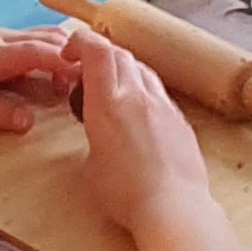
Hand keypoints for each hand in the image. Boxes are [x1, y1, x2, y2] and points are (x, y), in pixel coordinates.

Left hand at [0, 20, 85, 133]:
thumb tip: (28, 122)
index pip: (36, 51)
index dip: (63, 62)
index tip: (86, 78)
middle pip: (47, 38)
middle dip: (74, 54)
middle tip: (95, 79)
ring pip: (43, 34)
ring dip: (67, 50)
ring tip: (83, 75)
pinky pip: (35, 37)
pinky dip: (56, 47)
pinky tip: (62, 65)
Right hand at [76, 37, 209, 232]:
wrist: (174, 209)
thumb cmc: (127, 195)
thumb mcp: (91, 167)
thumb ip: (93, 139)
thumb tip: (101, 138)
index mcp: (108, 104)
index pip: (96, 51)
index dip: (81, 41)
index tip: (70, 51)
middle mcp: (138, 96)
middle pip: (120, 54)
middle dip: (100, 54)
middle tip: (87, 70)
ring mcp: (164, 106)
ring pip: (143, 70)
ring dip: (125, 71)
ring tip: (114, 90)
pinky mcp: (181, 121)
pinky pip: (160, 94)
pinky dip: (145, 93)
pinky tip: (140, 116)